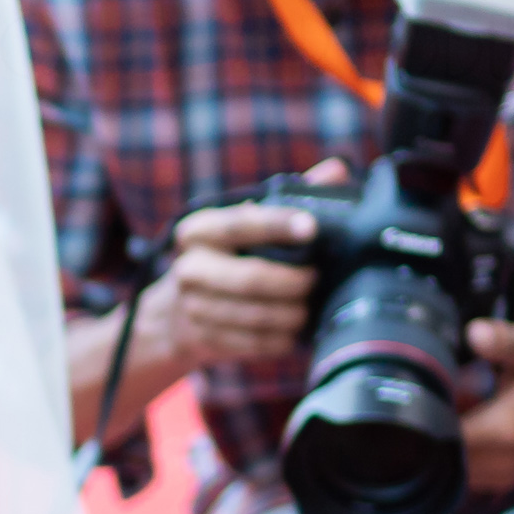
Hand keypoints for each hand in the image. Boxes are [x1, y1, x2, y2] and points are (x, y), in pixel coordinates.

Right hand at [158, 194, 324, 382]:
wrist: (177, 313)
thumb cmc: (228, 257)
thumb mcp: (249, 222)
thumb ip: (291, 195)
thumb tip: (337, 169)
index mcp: (200, 230)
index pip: (242, 224)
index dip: (278, 225)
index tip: (312, 227)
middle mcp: (190, 266)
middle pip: (251, 278)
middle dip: (293, 282)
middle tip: (315, 279)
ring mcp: (193, 306)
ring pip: (255, 315)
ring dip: (291, 315)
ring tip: (308, 309)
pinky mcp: (203, 338)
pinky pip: (252, 343)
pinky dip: (279, 339)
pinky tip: (291, 332)